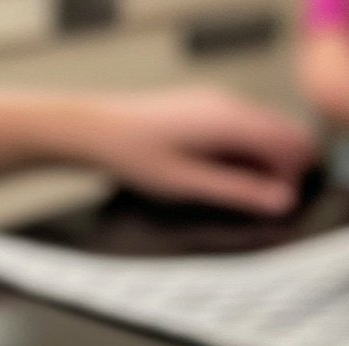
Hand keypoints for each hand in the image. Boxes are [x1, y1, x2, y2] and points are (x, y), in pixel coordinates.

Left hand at [85, 87, 316, 215]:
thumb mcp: (187, 184)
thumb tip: (280, 202)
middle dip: (277, 169)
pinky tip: (215, 173)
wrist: (95, 131)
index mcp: (231, 121)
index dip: (291, 176)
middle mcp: (229, 104)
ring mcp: (215, 101)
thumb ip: (236, 192)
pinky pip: (237, 127)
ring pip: (259, 131)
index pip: (289, 144)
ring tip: (232, 192)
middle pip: (279, 134)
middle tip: (257, 202)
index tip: (277, 205)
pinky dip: (239, 151)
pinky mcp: (201, 107)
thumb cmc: (133, 157)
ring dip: (258, 160)